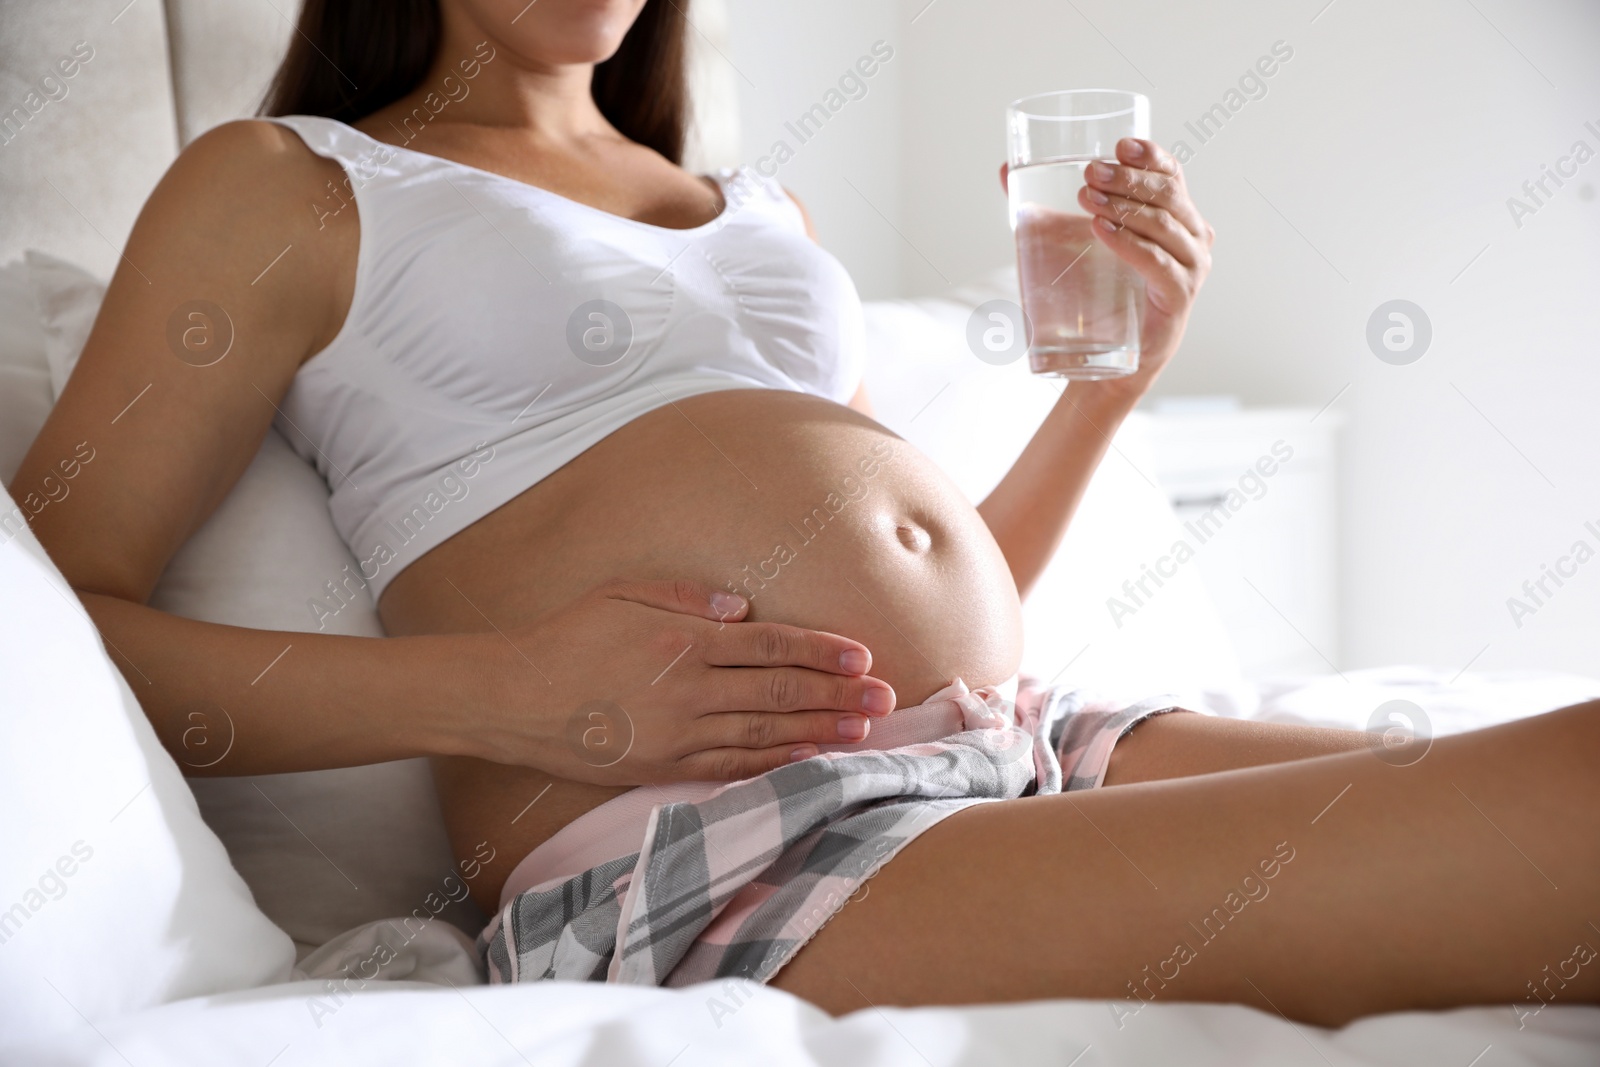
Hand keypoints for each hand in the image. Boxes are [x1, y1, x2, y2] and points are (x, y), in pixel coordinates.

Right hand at [471, 578, 894, 783]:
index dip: (820, 652)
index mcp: (684, 640)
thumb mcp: (623, 592)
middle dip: (838, 694)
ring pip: (765, 735)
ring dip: (819, 732)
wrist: (516, 698)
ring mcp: (679, 734)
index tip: (861, 655)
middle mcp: (690, 689)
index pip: (770, 646)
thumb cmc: (569, 636)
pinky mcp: (665, 767)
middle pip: (779, 693)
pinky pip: (732, 768)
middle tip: (885, 696)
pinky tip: (809, 761)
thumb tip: (743, 607)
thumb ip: (687, 595)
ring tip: (863, 730)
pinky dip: (775, 765)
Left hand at [1001, 138, 1212, 403]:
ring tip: (1086, 199)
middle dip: (1127, 178)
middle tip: (1089, 174)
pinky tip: (1101, 232)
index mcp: (1176, 215)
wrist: (1106, 358)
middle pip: (1167, 193)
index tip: (1118, 145)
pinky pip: (1158, 263)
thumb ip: (1042, 207)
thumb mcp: (1071, 243)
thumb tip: (1006, 171)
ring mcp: (1191, 267)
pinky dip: (1130, 245)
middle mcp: (1192, 236)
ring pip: (1163, 224)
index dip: (1149, 155)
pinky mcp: (1180, 296)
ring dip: (1124, 207)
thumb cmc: (1097, 295)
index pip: (1170, 174)